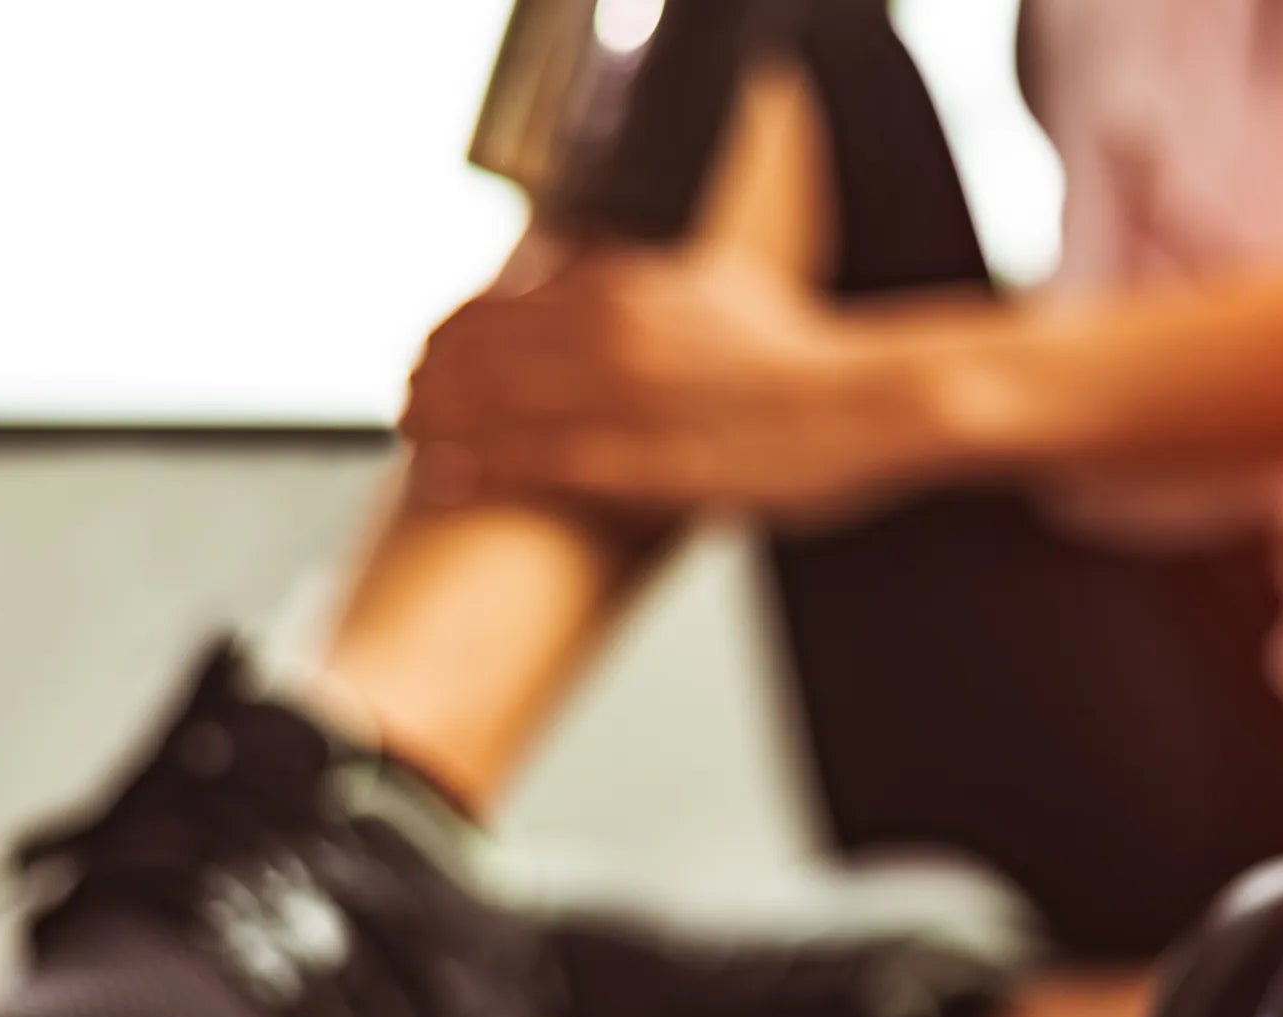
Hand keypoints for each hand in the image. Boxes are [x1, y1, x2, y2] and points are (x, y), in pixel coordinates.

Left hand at [399, 246, 947, 518]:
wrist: (877, 401)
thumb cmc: (807, 354)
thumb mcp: (714, 282)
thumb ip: (638, 278)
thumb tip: (579, 271)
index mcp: (629, 287)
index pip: (501, 303)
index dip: (451, 332)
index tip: (429, 352)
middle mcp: (614, 336)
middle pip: (482, 353)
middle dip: (431, 379)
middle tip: (405, 402)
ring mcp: (629, 403)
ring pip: (498, 408)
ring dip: (439, 423)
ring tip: (412, 438)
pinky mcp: (651, 466)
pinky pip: (543, 466)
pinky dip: (484, 470)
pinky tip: (445, 479)